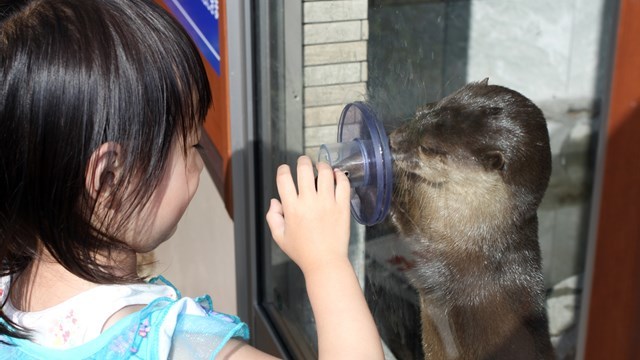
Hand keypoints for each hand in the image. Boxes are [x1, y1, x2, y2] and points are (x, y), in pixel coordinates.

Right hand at [266, 156, 350, 274]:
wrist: (325, 262)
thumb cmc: (302, 252)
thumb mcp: (280, 237)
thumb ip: (272, 217)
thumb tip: (275, 201)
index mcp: (292, 208)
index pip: (284, 178)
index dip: (283, 170)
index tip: (285, 170)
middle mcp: (309, 202)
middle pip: (304, 169)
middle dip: (302, 161)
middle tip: (304, 162)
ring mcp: (327, 203)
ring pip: (325, 173)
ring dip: (322, 166)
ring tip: (321, 167)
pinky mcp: (342, 207)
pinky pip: (343, 184)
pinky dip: (340, 176)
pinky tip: (336, 175)